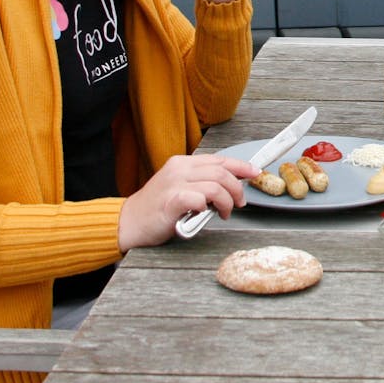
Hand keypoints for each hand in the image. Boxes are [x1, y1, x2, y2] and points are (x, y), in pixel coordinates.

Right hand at [117, 153, 257, 250]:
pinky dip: (208, 207)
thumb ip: (200, 183)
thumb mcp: (179, 187)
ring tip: (224, 213)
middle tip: (240, 203)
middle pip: (222, 171)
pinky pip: (200, 199)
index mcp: (182, 163)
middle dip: (238, 188)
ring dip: (227, 201)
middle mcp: (179, 169)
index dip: (241, 166)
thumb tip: (229, 186)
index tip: (255, 172)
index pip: (219, 159)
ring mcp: (174, 183)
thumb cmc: (156, 209)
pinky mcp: (171, 200)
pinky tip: (204, 214)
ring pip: (216, 185)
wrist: (128, 223)